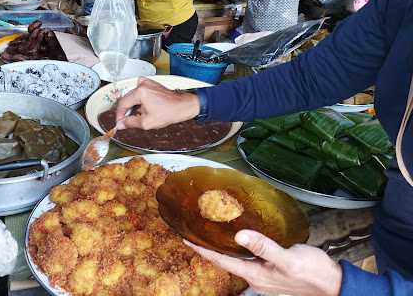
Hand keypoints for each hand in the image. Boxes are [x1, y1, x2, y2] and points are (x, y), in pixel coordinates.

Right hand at [115, 78, 199, 129]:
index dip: (119, 115)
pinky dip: (139, 100)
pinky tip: (144, 108)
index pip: (122, 103)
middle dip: (126, 111)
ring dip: (133, 106)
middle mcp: (143, 84)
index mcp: (140, 92)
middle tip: (126, 121)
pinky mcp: (151, 84)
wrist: (183, 106)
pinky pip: (139, 92)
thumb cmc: (170, 112)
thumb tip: (121, 124)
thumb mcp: (147, 122)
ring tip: (139, 115)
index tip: (119, 122)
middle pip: (127, 98)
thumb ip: (130, 123)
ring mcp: (147, 83)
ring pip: (132, 96)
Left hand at [184, 230, 341, 295]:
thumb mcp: (288, 258)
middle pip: (225, 262)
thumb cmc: (312, 273)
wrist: (333, 285)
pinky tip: (239, 242)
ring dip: (223, 249)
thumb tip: (240, 236)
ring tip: (211, 235)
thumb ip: (264, 247)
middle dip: (209, 249)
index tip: (186, 238)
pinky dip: (238, 250)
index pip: (221, 261)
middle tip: (195, 234)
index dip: (203, 250)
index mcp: (255, 275)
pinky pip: (249, 260)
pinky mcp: (272, 272)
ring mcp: (264, 277)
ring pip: (236, 261)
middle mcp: (256, 278)